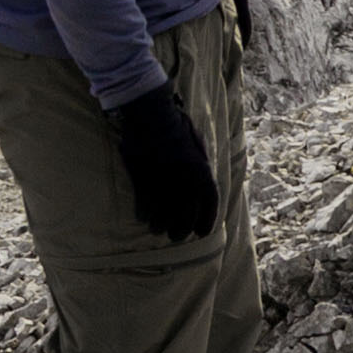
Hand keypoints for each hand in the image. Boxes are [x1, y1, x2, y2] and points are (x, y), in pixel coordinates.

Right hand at [108, 87, 221, 241]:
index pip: (210, 204)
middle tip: (177, 236)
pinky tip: (144, 218)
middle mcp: (185, 180)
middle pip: (186, 216)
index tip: (201, 232)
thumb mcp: (199, 144)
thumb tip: (203, 184)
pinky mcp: (143, 181)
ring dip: (161, 225)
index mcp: (202, 171)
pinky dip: (145, 214)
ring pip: (163, 214)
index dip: (206, 220)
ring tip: (158, 230)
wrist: (151, 116)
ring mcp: (163, 182)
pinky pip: (144, 205)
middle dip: (182, 230)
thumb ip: (202, 165)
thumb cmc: (176, 127)